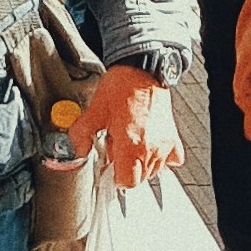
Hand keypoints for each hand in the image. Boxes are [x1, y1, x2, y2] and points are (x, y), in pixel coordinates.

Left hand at [69, 66, 183, 189]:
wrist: (142, 68)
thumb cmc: (122, 86)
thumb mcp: (95, 110)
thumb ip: (81, 135)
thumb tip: (76, 151)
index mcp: (131, 145)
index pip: (127, 182)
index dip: (115, 176)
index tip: (110, 163)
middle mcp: (151, 148)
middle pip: (140, 179)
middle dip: (126, 167)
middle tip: (118, 146)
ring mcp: (164, 144)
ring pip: (155, 171)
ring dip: (141, 163)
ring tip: (131, 141)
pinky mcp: (173, 137)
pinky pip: (171, 160)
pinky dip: (161, 157)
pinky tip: (148, 143)